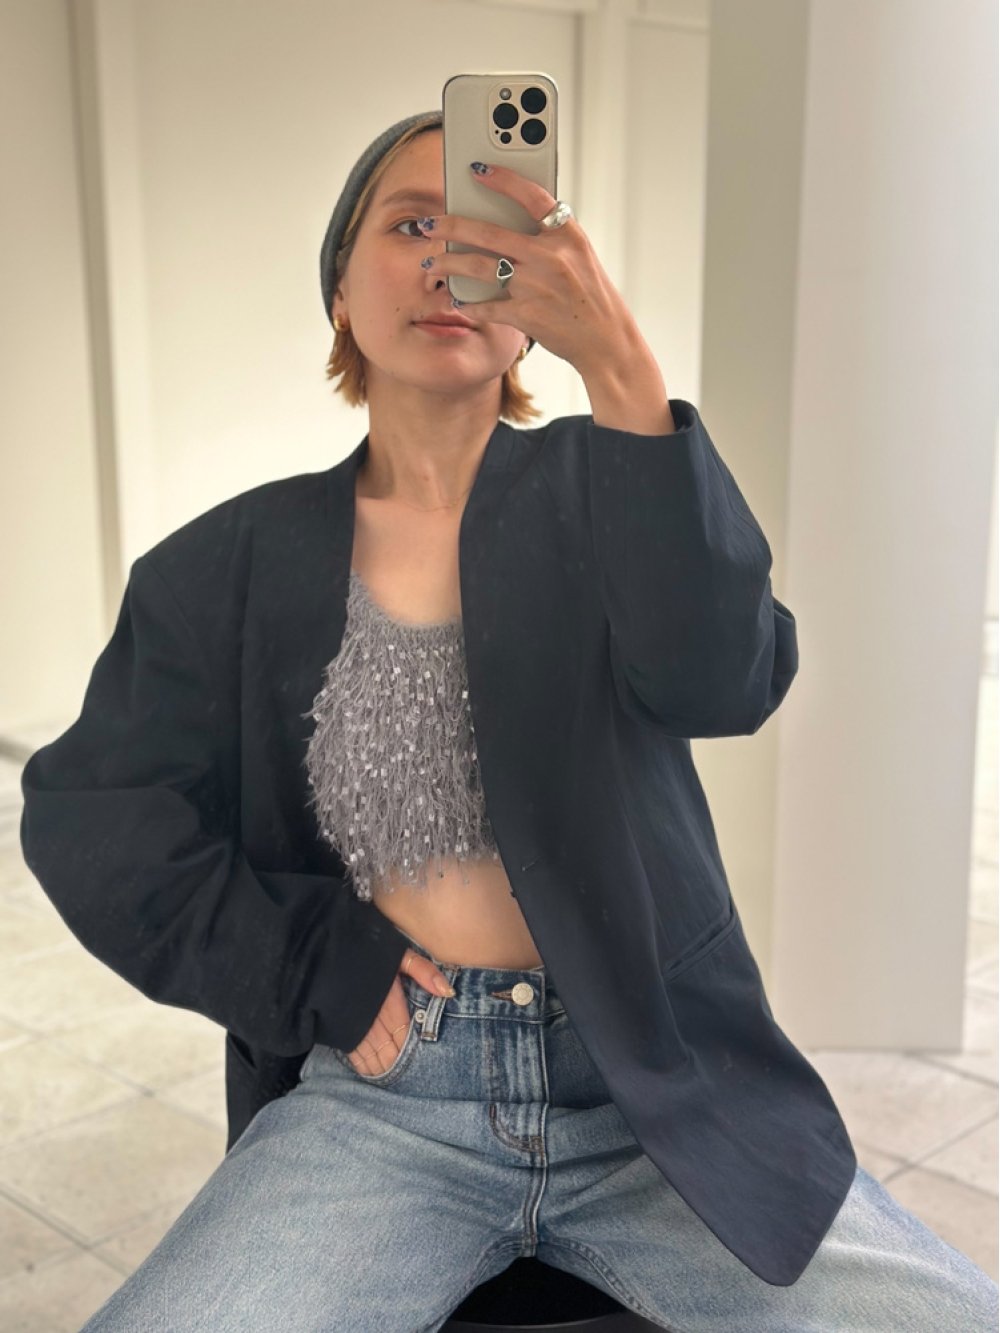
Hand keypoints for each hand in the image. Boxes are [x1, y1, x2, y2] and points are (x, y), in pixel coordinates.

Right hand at [345, 947, 453, 1074]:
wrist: (323, 953)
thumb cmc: (366, 951)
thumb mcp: (399, 955)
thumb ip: (424, 971)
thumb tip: (448, 992)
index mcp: (391, 1005)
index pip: (406, 1038)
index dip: (414, 1052)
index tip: (424, 1064)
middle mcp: (374, 1022)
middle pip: (391, 1053)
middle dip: (401, 1065)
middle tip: (414, 1081)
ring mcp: (355, 1029)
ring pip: (373, 1058)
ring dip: (384, 1069)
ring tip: (395, 1082)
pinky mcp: (339, 1032)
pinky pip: (354, 1056)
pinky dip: (364, 1066)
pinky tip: (372, 1072)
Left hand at [415, 162, 641, 378]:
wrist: (606, 339)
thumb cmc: (590, 295)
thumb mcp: (579, 254)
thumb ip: (549, 235)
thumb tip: (508, 218)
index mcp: (567, 234)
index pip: (531, 195)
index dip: (502, 179)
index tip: (476, 169)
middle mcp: (552, 256)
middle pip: (489, 232)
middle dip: (451, 225)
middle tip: (428, 224)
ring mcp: (538, 285)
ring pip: (480, 267)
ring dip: (449, 263)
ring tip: (432, 262)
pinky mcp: (528, 315)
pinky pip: (487, 306)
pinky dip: (468, 304)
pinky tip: (456, 299)